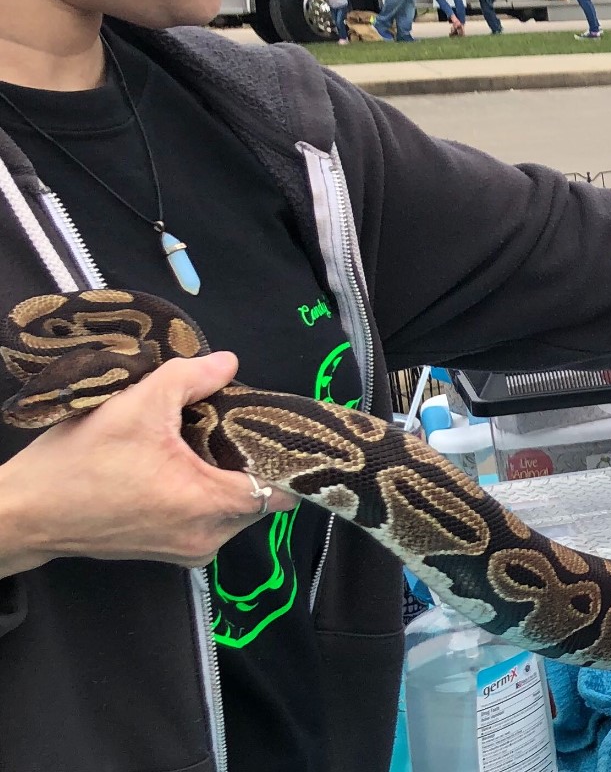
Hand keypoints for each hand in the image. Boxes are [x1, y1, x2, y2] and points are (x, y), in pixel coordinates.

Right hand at [0, 353, 297, 576]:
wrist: (24, 513)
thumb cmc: (77, 464)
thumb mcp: (136, 406)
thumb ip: (190, 379)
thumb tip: (228, 363)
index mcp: (208, 505)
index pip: (280, 489)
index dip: (281, 458)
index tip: (273, 430)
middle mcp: (205, 538)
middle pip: (259, 499)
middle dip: (252, 463)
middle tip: (235, 427)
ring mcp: (184, 550)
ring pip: (232, 512)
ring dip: (225, 479)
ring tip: (205, 442)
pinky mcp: (164, 551)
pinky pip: (205, 521)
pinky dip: (202, 495)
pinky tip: (181, 466)